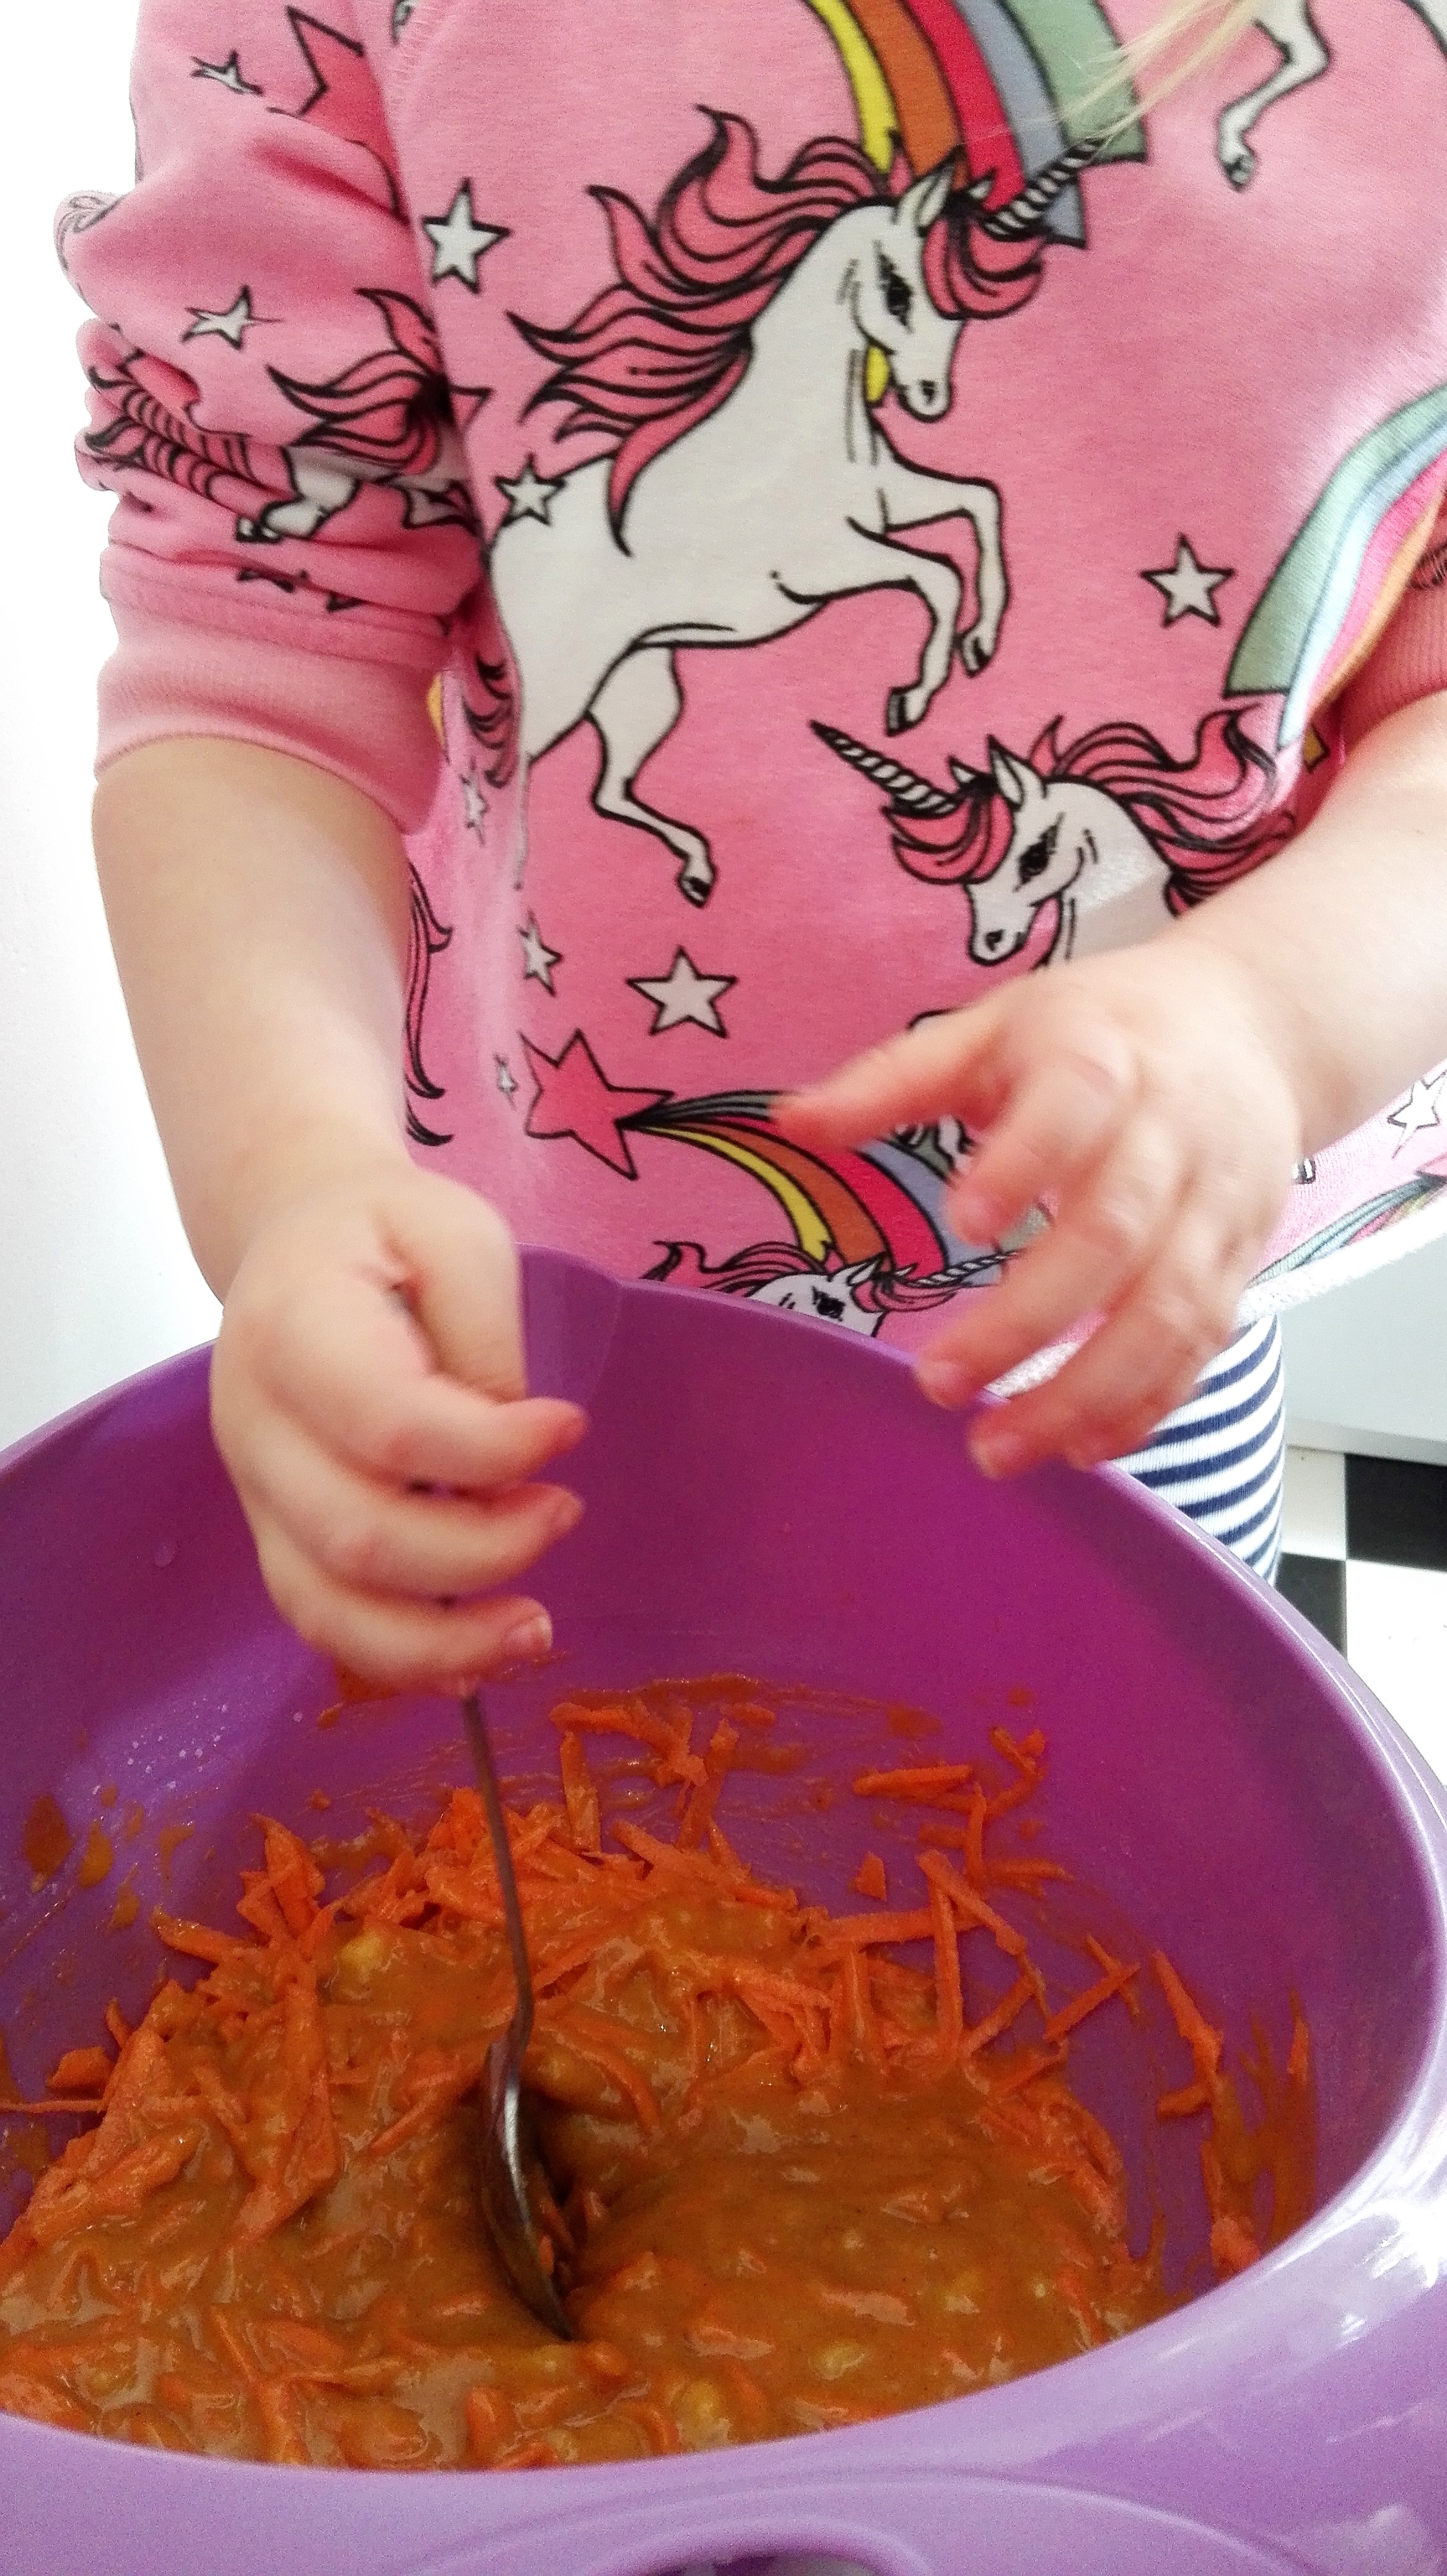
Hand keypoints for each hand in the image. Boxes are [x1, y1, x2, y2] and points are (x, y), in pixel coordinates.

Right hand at [210, 1162, 586, 1690]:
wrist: (296, 1239)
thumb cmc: (387, 1232)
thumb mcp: (454, 1233)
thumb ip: (483, 1337)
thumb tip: (512, 1446)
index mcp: (292, 1327)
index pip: (388, 1423)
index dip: (490, 1451)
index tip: (572, 1428)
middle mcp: (255, 1421)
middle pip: (357, 1533)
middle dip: (481, 1549)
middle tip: (564, 1511)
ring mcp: (257, 1488)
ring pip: (328, 1603)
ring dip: (440, 1640)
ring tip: (534, 1629)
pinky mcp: (275, 1531)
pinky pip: (322, 1620)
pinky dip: (401, 1657)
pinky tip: (477, 1658)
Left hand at [779, 937, 1302, 1473]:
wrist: (1255, 1025)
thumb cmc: (1102, 1029)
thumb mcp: (995, 1026)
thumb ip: (894, 1079)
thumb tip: (788, 1124)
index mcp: (1101, 1060)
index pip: (1074, 1109)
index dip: (1025, 1165)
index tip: (960, 1222)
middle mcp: (1171, 1136)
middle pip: (1113, 1236)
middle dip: (1028, 1321)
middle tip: (937, 1384)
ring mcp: (1214, 1207)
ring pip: (1166, 1311)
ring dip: (1085, 1392)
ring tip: (998, 1447)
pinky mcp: (1239, 1261)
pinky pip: (1202, 1345)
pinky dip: (1147, 1404)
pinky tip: (1079, 1448)